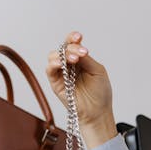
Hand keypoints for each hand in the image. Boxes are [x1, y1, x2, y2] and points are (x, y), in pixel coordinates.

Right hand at [46, 31, 116, 147]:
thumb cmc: (100, 93)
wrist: (98, 112)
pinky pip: (50, 69)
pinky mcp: (56, 83)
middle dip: (71, 47)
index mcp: (79, 60)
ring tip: (75, 60)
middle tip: (82, 53)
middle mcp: (69, 65)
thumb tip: (77, 48)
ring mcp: (61, 73)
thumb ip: (87, 59)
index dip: (73, 38)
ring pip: (54, 56)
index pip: (72, 44)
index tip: (79, 37)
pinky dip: (54, 63)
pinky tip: (62, 63)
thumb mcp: (97, 71)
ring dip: (64, 54)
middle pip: (63, 48)